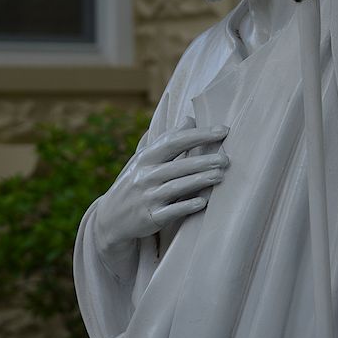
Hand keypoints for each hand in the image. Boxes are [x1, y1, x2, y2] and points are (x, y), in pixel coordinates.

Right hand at [94, 117, 228, 264]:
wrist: (110, 218)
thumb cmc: (135, 182)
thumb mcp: (145, 159)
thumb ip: (168, 140)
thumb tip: (190, 119)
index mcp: (146, 157)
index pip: (175, 141)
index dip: (199, 135)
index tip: (222, 131)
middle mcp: (145, 176)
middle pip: (178, 165)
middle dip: (204, 161)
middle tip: (226, 158)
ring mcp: (147, 197)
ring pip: (177, 186)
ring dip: (200, 180)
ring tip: (220, 175)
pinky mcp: (150, 218)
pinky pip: (171, 211)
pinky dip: (187, 205)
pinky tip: (203, 202)